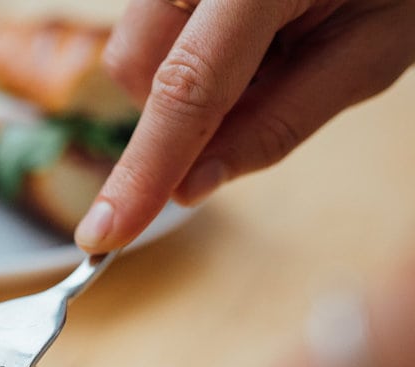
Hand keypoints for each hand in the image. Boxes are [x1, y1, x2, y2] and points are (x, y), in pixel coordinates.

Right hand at [74, 0, 414, 253]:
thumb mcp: (368, 54)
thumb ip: (277, 125)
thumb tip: (188, 189)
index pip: (185, 87)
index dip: (145, 168)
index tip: (105, 233)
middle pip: (137, 66)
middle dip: (176, 113)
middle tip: (258, 97)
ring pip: (134, 50)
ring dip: (183, 81)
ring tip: (264, 53)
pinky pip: (150, 26)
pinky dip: (188, 50)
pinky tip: (249, 34)